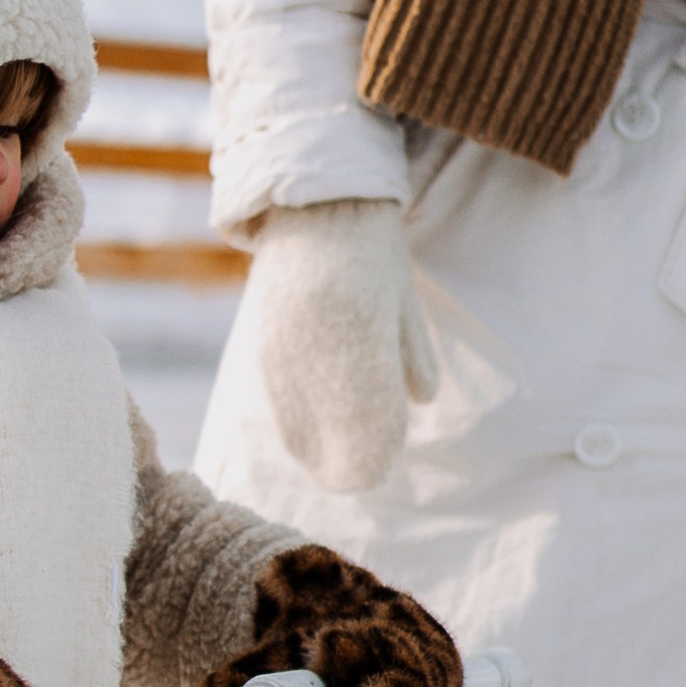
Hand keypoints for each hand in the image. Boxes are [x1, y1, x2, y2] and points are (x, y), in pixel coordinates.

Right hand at [244, 200, 438, 493]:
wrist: (309, 208)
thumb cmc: (371, 252)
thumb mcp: (403, 300)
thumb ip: (411, 353)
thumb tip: (421, 401)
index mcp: (362, 336)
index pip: (369, 420)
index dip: (377, 453)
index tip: (384, 466)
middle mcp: (318, 350)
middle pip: (334, 434)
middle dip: (351, 463)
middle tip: (365, 477)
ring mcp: (285, 352)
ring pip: (302, 426)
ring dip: (322, 451)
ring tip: (336, 469)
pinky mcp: (264, 350)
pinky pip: (281, 405)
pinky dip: (297, 428)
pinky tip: (307, 442)